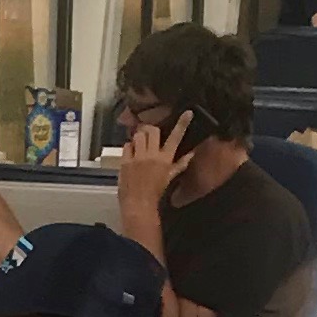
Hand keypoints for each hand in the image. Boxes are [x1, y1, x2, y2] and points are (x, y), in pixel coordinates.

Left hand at [114, 106, 194, 222]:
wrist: (139, 203)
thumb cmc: (156, 192)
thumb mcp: (170, 177)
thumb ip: (180, 164)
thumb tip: (191, 153)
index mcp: (166, 159)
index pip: (176, 138)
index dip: (182, 124)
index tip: (187, 113)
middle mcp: (152, 156)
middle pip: (152, 130)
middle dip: (150, 129)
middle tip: (149, 134)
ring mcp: (137, 157)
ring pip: (138, 135)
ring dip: (139, 136)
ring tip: (140, 144)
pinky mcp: (125, 161)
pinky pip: (126, 145)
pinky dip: (129, 146)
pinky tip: (131, 152)